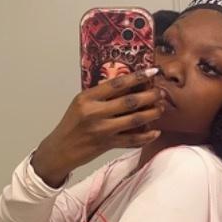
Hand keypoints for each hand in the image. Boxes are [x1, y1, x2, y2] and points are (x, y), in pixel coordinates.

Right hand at [32, 69, 167, 186]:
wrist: (59, 150)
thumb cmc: (72, 125)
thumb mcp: (81, 104)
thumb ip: (101, 96)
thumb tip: (129, 87)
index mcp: (87, 98)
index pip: (117, 83)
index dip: (138, 77)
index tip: (152, 72)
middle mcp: (94, 112)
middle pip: (130, 101)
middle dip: (150, 96)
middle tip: (161, 93)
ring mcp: (101, 129)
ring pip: (134, 120)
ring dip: (151, 114)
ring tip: (161, 109)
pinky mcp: (106, 145)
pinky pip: (131, 140)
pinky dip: (145, 137)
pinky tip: (155, 132)